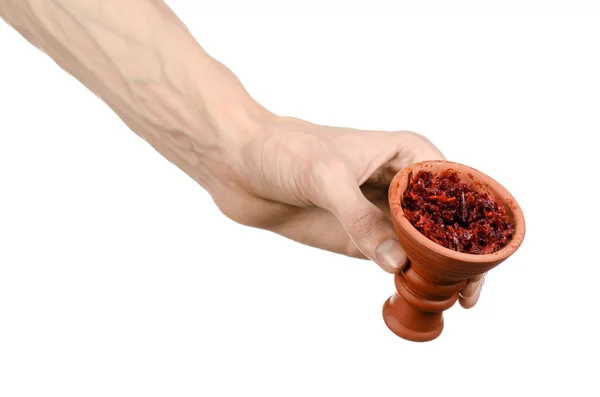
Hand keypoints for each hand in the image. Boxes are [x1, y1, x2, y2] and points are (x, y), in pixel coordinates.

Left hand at [207, 116, 485, 307]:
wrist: (240, 164)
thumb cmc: (283, 151)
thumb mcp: (324, 177)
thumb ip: (359, 218)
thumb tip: (397, 261)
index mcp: (406, 154)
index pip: (455, 190)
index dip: (474, 223)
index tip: (481, 257)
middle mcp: (400, 185)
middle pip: (444, 223)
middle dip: (460, 256)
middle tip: (468, 293)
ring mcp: (381, 213)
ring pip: (422, 246)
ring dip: (436, 272)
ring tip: (452, 301)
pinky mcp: (361, 237)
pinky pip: (393, 260)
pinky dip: (407, 278)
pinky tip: (416, 296)